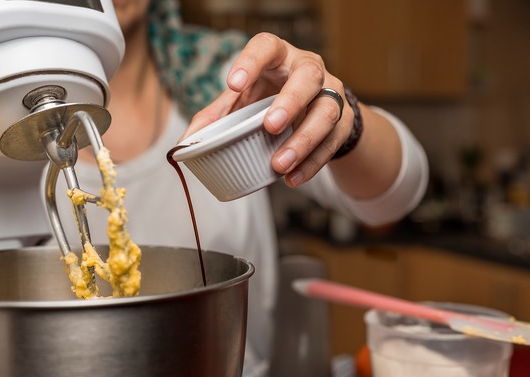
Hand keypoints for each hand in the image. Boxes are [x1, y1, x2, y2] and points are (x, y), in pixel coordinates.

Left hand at [182, 33, 351, 187]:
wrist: (313, 108)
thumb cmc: (269, 97)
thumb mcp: (242, 100)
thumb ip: (216, 116)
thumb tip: (186, 143)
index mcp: (278, 56)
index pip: (266, 46)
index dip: (251, 61)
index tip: (233, 84)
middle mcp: (308, 69)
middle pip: (307, 76)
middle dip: (290, 101)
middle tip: (270, 125)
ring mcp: (331, 93)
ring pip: (326, 112)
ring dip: (303, 140)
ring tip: (279, 164)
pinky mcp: (344, 121)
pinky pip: (332, 142)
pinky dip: (312, 163)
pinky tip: (293, 178)